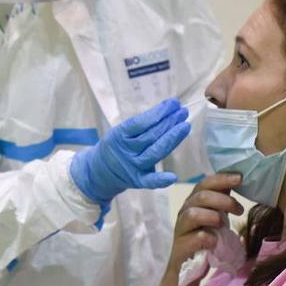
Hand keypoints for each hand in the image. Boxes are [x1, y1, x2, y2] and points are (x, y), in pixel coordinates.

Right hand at [69, 98, 190, 204]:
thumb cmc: (117, 146)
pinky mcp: (138, 181)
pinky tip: (172, 177)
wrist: (99, 170)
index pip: (141, 123)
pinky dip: (160, 180)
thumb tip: (167, 111)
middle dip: (169, 122)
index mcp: (119, 135)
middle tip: (183, 112)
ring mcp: (132, 167)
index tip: (173, 103)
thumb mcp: (121, 131)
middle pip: (151, 136)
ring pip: (155, 152)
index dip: (158, 113)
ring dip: (172, 139)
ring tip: (185, 125)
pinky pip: (149, 181)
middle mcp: (126, 151)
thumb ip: (141, 125)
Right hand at [163, 173, 244, 285]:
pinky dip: (205, 238)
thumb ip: (222, 201)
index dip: (221, 178)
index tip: (240, 178)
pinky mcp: (181, 249)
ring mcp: (181, 231)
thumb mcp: (216, 218)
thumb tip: (239, 180)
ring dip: (211, 215)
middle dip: (222, 199)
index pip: (204, 183)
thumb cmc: (204, 242)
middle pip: (200, 196)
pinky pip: (192, 239)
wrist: (187, 272)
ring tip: (223, 223)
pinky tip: (214, 242)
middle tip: (239, 210)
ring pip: (191, 214)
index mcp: (194, 203)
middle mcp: (185, 213)